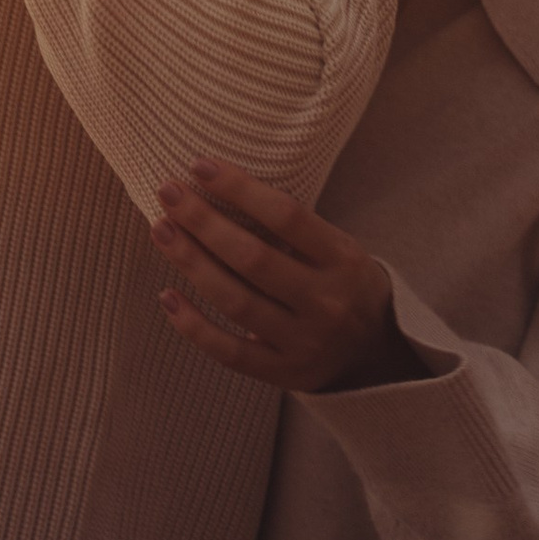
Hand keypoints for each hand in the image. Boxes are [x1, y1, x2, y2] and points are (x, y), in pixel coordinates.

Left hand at [151, 161, 426, 393]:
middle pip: (253, 258)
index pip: (287, 216)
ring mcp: (304, 342)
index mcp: (344, 261)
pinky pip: (229, 352)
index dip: (240, 189)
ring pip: (235, 301)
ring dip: (191, 263)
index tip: (200, 165)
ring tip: (161, 231)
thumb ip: (294, 228)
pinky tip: (167, 295)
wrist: (377, 357)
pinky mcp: (283, 373)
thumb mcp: (340, 250)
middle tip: (168, 192)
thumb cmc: (345, 285)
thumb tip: (222, 186)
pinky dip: (194, 326)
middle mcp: (326, 302)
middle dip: (203, 222)